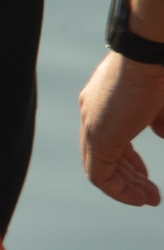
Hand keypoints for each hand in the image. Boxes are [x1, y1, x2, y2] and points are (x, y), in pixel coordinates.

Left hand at [81, 51, 163, 205]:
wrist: (150, 50)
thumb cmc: (159, 67)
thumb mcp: (160, 99)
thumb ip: (159, 119)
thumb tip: (161, 134)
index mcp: (104, 99)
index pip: (110, 137)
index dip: (129, 160)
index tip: (146, 174)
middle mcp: (92, 112)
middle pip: (104, 154)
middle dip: (129, 177)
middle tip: (150, 193)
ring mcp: (93, 124)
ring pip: (100, 169)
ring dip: (126, 188)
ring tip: (150, 199)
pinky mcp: (98, 136)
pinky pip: (100, 176)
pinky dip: (119, 191)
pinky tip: (139, 198)